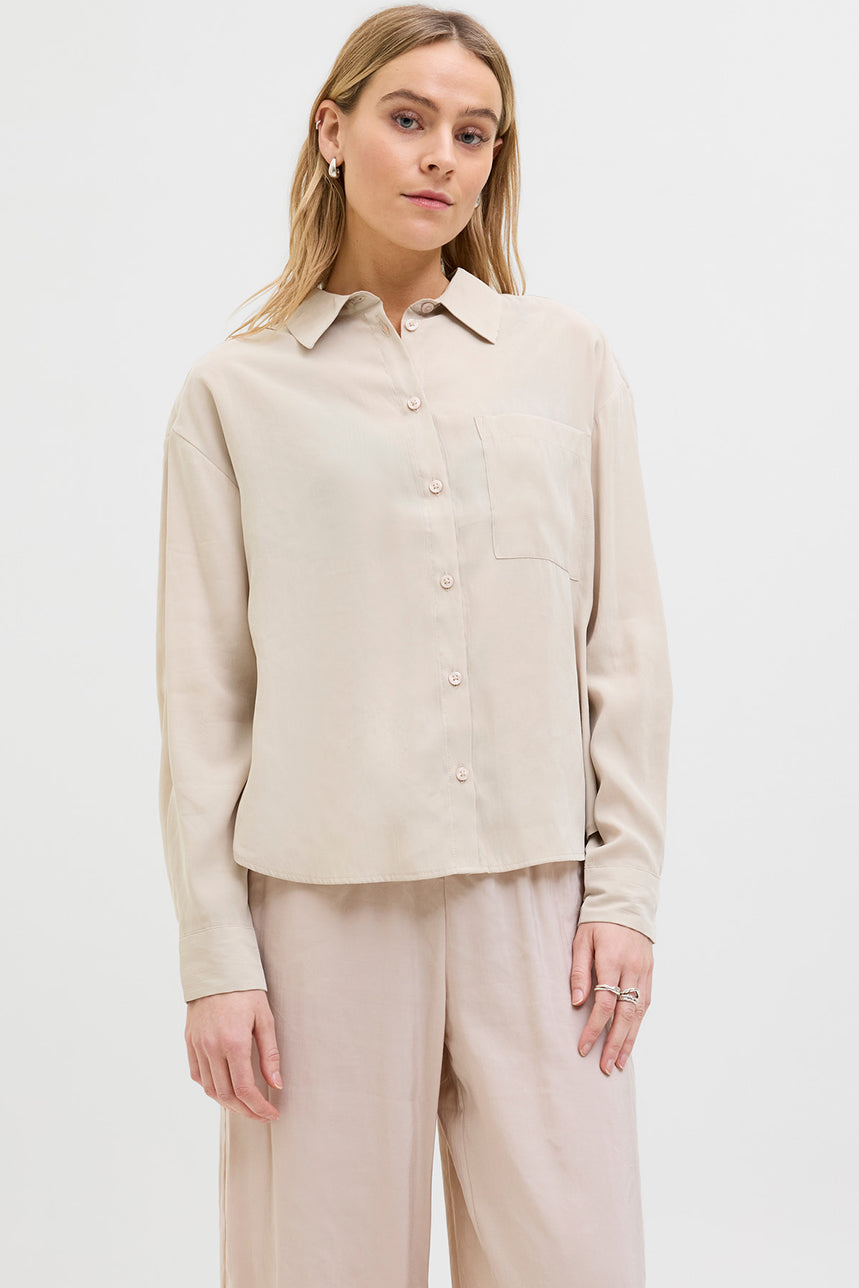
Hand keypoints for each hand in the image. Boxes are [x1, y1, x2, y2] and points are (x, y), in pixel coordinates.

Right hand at [185, 988, 281, 1120]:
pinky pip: (197, 1075)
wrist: (217, 968)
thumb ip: (270, 1054)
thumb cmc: (246, 991)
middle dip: (245, 1110)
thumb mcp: (265, 1018)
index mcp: (234, 1042)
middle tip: (261, 1113)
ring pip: (210, 1089)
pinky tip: (225, 1087)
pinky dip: (211, 1087)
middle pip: (226, 1095)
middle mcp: (212, 1047)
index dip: (259, 1107)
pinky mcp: (189, 1041)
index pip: (245, 1089)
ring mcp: (198, 1045)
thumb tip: (276, 1084)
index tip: (272, 1114)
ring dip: (228, 1103)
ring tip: (245, 1104)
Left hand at [569, 922, 652, 1075]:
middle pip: (624, 1014)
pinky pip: (646, 1003)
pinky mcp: (650, 972)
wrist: (625, 902)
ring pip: (638, 1013)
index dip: (594, 1028)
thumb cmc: (597, 921)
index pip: (604, 1003)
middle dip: (614, 1043)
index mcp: (612, 961)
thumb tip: (576, 1003)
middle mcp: (632, 969)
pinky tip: (631, 1038)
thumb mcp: (581, 940)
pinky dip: (638, 1024)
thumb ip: (579, 972)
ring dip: (629, 1039)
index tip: (583, 1047)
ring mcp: (644, 972)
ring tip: (619, 1062)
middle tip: (604, 1066)